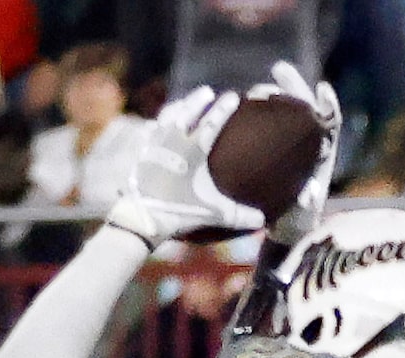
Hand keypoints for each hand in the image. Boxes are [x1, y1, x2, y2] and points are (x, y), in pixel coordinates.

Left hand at [107, 86, 265, 248]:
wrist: (144, 215)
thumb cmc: (180, 209)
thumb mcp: (212, 212)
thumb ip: (238, 215)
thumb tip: (262, 220)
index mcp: (193, 149)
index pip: (212, 122)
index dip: (223, 108)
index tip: (233, 95)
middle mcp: (174, 139)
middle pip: (187, 111)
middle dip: (198, 100)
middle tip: (207, 91)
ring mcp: (156, 143)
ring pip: (167, 116)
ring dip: (178, 107)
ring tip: (184, 103)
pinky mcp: (142, 152)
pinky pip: (150, 131)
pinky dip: (157, 124)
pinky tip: (158, 124)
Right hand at [255, 60, 342, 233]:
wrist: (285, 232)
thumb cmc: (296, 224)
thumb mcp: (303, 216)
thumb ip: (307, 205)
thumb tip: (310, 195)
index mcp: (322, 157)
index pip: (331, 123)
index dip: (329, 106)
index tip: (322, 89)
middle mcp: (308, 147)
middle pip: (306, 109)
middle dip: (295, 87)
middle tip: (279, 71)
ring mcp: (289, 146)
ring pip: (284, 112)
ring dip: (274, 95)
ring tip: (257, 91)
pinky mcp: (271, 149)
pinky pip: (265, 124)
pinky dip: (256, 112)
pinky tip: (241, 104)